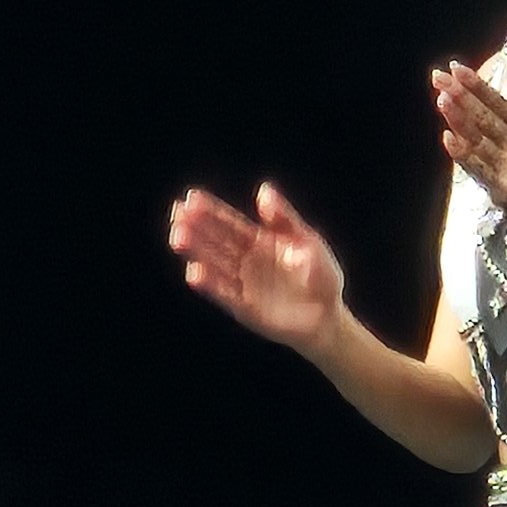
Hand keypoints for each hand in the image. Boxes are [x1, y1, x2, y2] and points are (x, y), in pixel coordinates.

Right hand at [168, 182, 345, 356]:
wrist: (329, 317)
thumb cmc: (322, 276)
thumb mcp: (307, 240)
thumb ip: (283, 218)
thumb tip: (263, 189)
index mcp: (260, 240)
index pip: (230, 223)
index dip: (211, 211)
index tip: (191, 198)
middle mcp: (246, 261)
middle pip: (217, 242)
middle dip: (197, 228)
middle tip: (177, 214)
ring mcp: (243, 284)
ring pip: (215, 264)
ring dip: (197, 252)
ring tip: (179, 238)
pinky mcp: (244, 307)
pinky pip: (225, 294)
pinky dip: (210, 285)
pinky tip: (194, 273)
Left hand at [432, 62, 506, 247]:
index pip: (501, 104)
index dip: (478, 86)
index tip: (457, 69)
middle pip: (488, 118)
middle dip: (462, 96)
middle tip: (439, 77)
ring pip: (480, 140)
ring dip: (459, 119)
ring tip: (442, 99)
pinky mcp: (502, 190)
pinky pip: (478, 168)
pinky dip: (462, 153)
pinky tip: (447, 137)